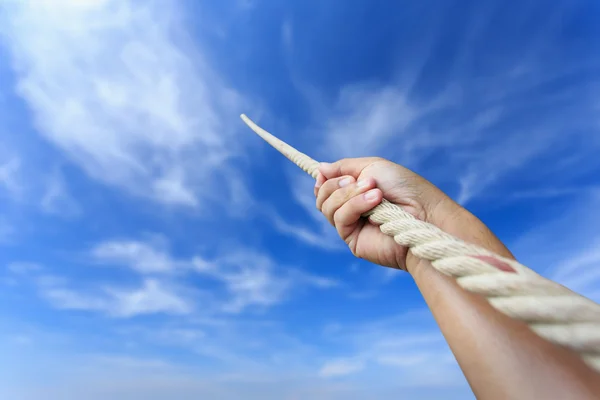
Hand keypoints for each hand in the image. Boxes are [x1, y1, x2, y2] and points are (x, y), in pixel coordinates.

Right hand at [314, 157, 462, 271]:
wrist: (425, 214)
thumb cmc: (407, 189)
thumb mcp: (373, 167)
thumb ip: (344, 167)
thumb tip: (319, 168)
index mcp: (355, 191)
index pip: (326, 187)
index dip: (323, 180)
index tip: (326, 173)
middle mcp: (352, 209)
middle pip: (322, 197)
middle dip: (337, 184)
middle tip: (361, 180)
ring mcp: (352, 226)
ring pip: (327, 207)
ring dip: (348, 194)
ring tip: (375, 191)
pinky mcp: (353, 240)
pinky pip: (339, 219)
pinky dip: (354, 205)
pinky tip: (374, 201)